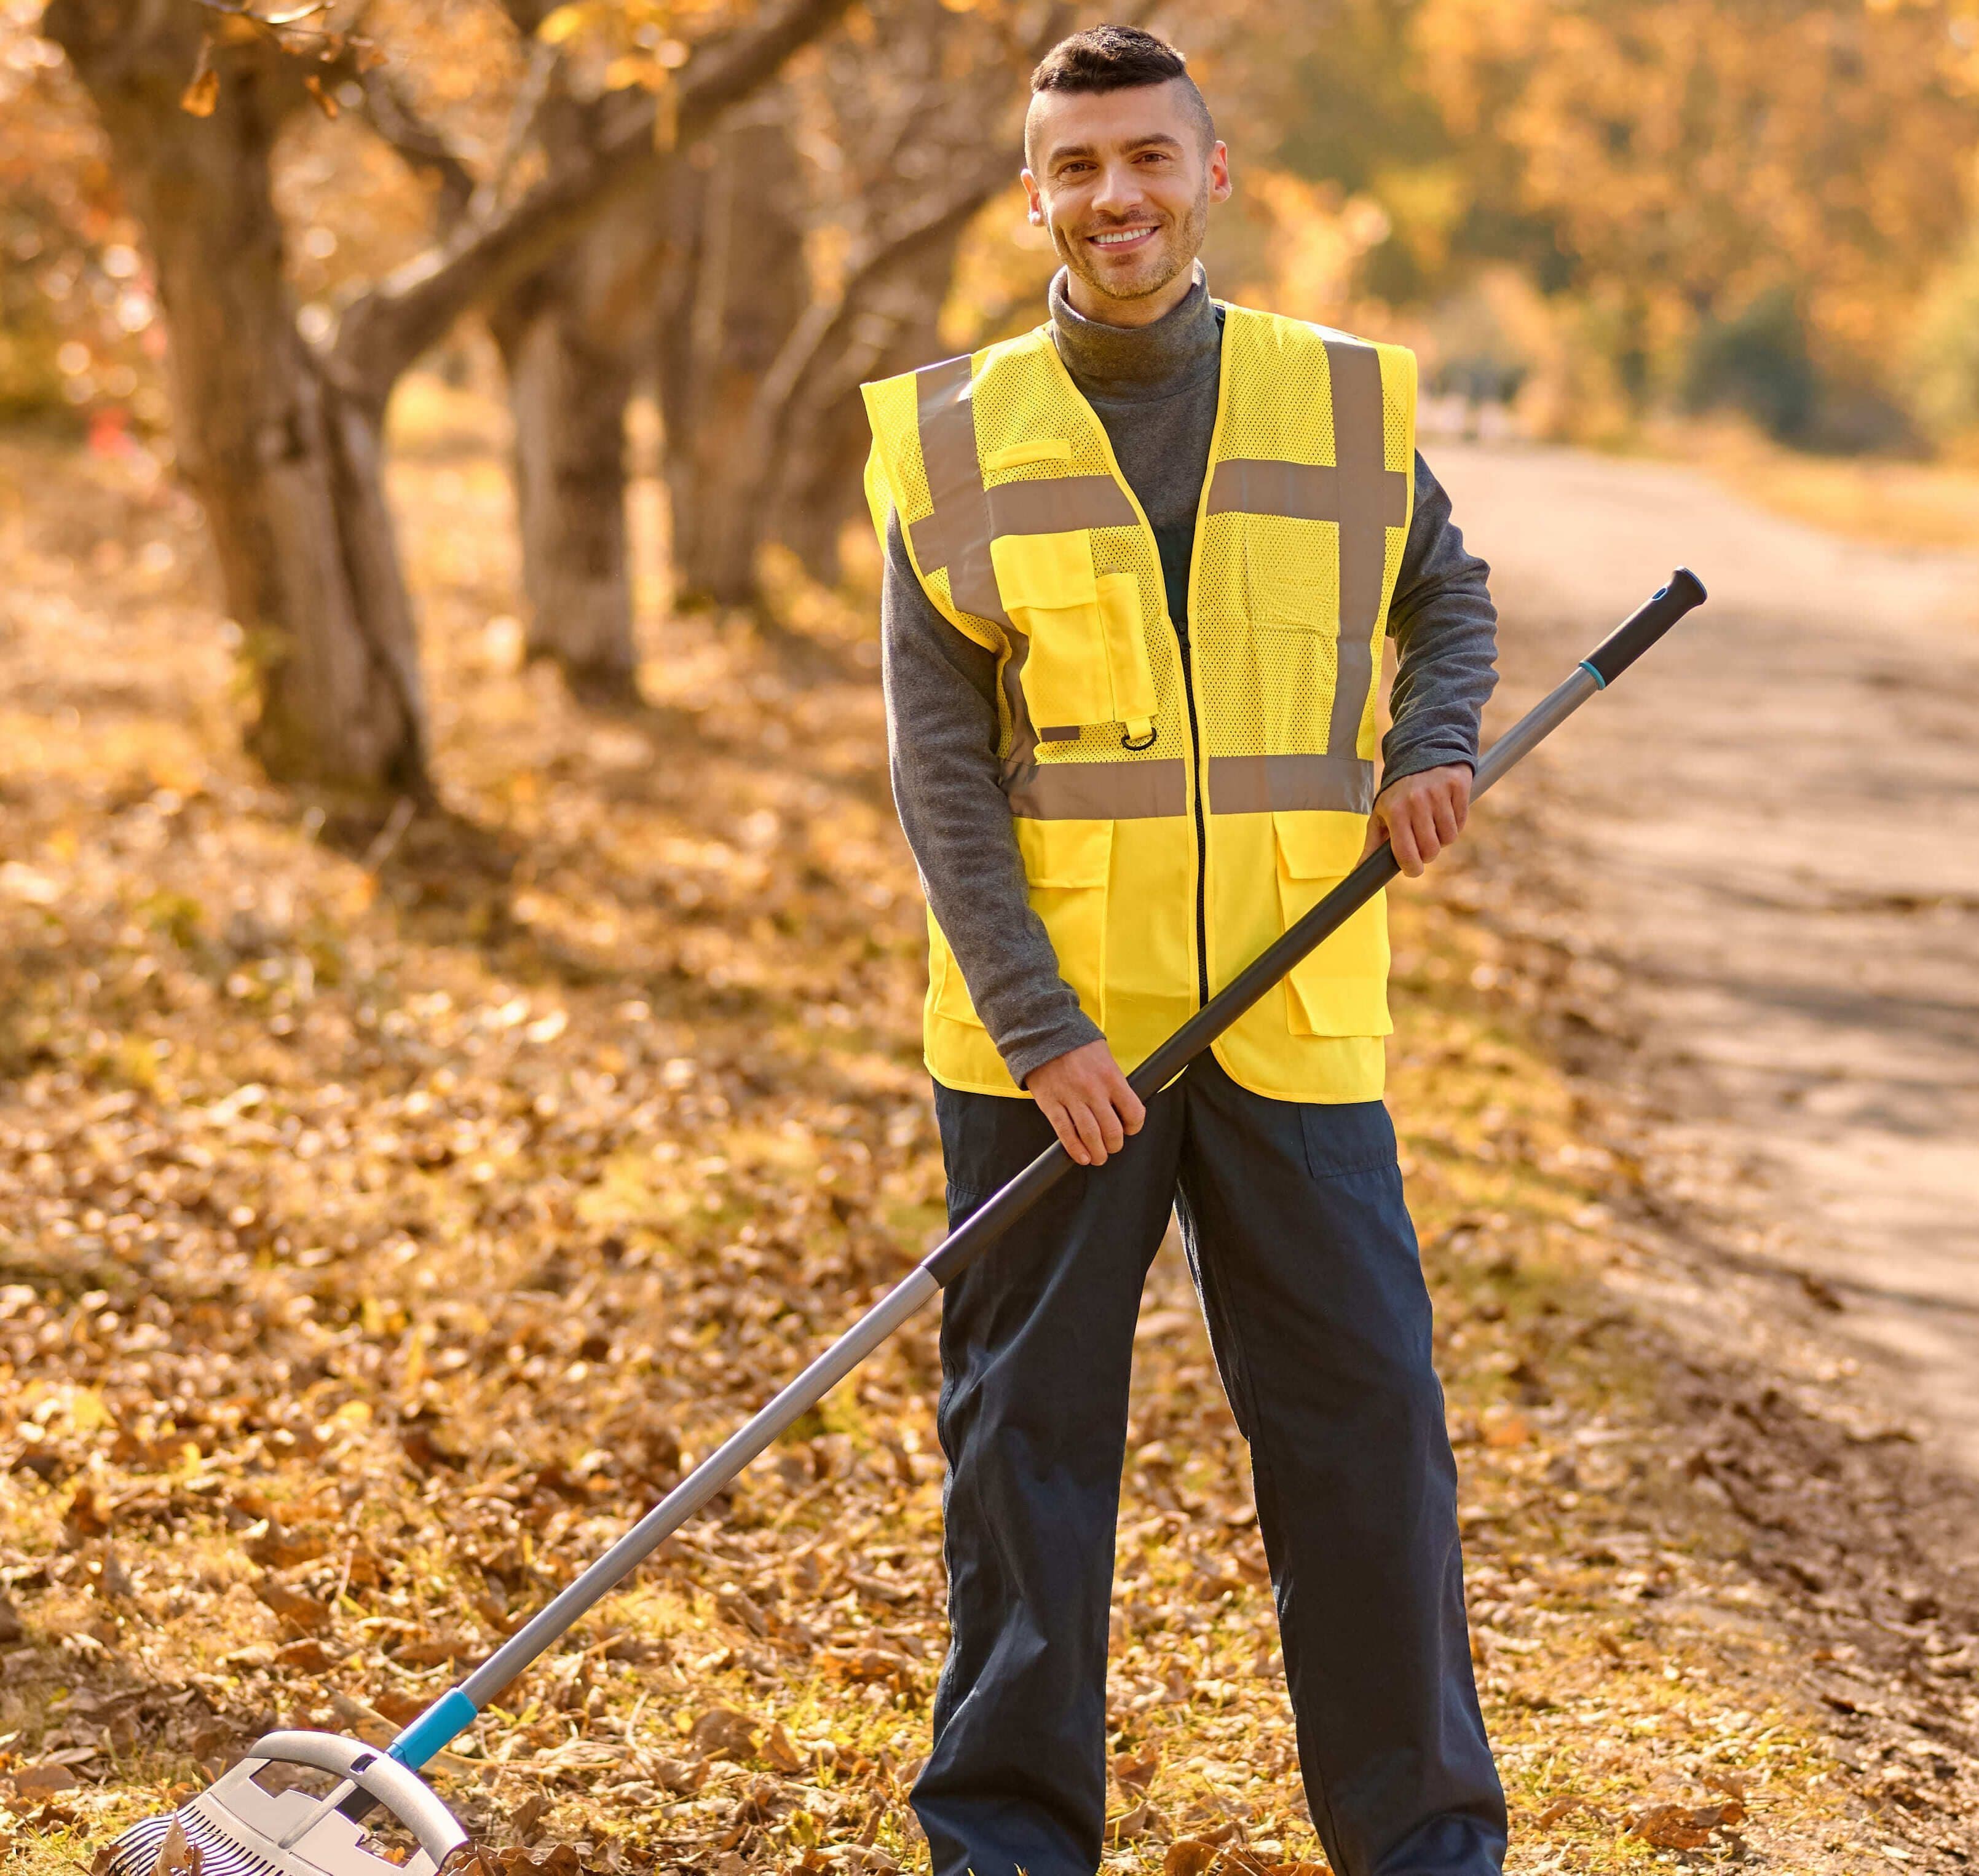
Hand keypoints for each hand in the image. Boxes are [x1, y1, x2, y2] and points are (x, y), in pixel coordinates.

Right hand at [1025, 1039, 1145, 1166]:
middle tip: (1112, 1146)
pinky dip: (1075, 1149)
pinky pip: (1065, 1133)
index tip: (1129, 1129)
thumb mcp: (1104, 1056)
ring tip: (1097, 1156)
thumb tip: (1122, 1104)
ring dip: (1097, 1152)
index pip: (1133, 1112)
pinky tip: (1081, 1156)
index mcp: (1111, 1077)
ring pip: (1090, 1136)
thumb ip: (1114, 1081)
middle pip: (1112, 1131)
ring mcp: (1071, 1098)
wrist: (1043, 1032)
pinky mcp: (1051, 1104)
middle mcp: (1093, 1090)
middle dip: (1114, 1145)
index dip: (1134, 1126)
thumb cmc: (1075, 1043)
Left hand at [1362, 763, 1471, 876]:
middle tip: (1423, 842)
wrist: (1421, 753)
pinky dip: (1455, 822)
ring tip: (1433, 822)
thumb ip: (1372, 844)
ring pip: (1448, 838)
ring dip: (1442, 837)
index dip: (1412, 869)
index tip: (1413, 868)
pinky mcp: (1457, 786)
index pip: (1406, 854)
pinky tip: (1445, 810)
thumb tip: (1356, 872)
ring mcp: (1438, 793)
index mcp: (1395, 811)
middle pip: (1431, 850)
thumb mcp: (1381, 814)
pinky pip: (1461, 822)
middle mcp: (1416, 802)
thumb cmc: (1398, 792)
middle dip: (1428, 853)